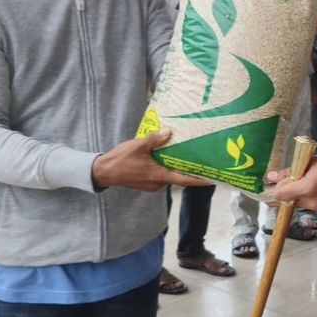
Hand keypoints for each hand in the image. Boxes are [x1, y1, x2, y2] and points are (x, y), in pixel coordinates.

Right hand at [91, 130, 210, 191]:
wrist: (103, 172)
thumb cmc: (121, 160)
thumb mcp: (138, 146)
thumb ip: (155, 139)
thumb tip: (169, 132)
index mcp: (159, 176)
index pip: (184, 180)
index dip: (199, 180)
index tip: (212, 178)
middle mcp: (158, 183)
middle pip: (178, 177)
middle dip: (190, 171)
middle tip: (202, 161)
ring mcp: (152, 184)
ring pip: (169, 175)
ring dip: (177, 168)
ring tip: (187, 157)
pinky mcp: (146, 182)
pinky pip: (161, 175)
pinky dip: (166, 168)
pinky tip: (167, 157)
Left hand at [267, 153, 316, 210]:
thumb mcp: (309, 162)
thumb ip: (288, 172)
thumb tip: (271, 177)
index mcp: (306, 189)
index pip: (279, 196)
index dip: (276, 188)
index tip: (278, 179)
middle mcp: (309, 202)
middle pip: (285, 201)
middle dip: (283, 191)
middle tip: (287, 179)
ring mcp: (314, 206)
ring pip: (293, 203)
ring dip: (291, 193)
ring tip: (300, 179)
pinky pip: (302, 203)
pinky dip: (300, 195)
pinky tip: (307, 184)